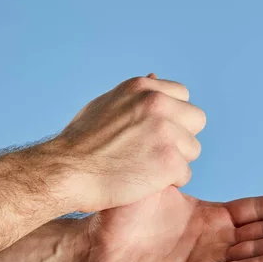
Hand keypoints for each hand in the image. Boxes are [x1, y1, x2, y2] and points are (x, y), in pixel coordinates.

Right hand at [50, 73, 205, 211]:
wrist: (66, 171)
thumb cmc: (80, 143)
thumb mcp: (105, 104)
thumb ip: (134, 96)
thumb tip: (154, 78)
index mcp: (143, 88)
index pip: (183, 96)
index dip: (172, 117)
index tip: (154, 132)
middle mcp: (157, 104)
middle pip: (196, 120)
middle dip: (181, 137)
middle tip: (155, 152)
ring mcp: (165, 132)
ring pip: (192, 149)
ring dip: (175, 162)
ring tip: (145, 168)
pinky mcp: (169, 161)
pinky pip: (185, 174)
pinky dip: (169, 183)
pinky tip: (144, 182)